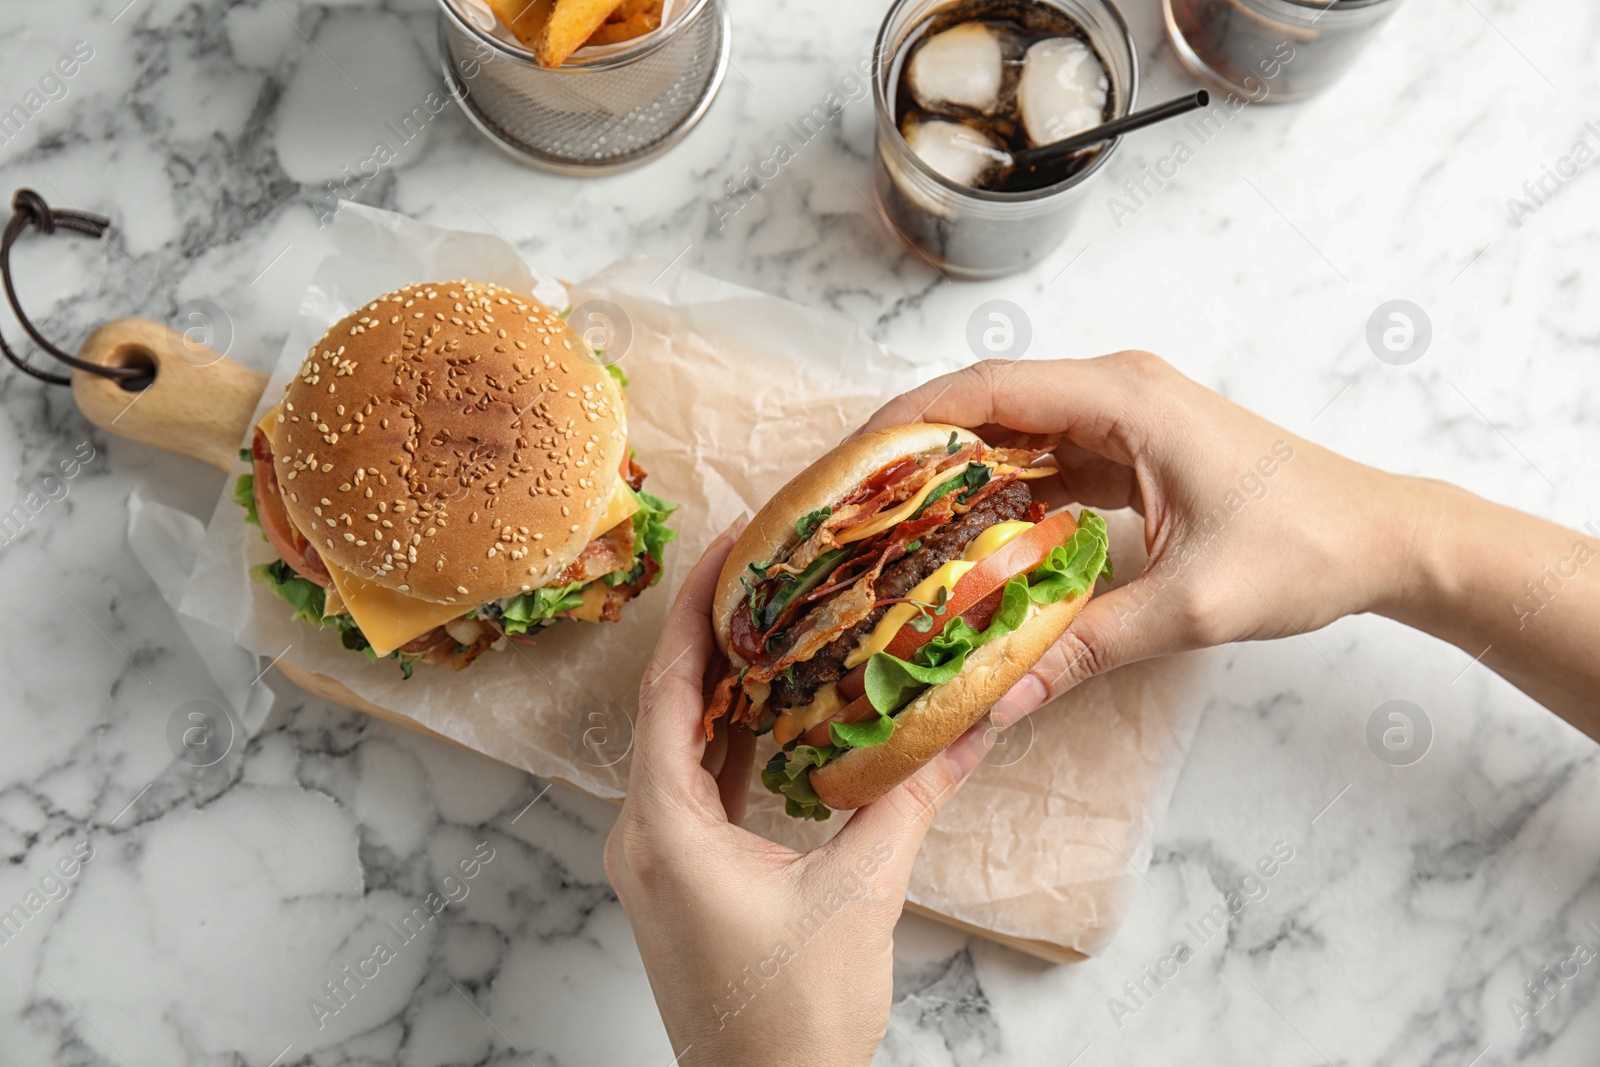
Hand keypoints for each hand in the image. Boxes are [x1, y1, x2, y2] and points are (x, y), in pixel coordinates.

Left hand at [605, 525, 995, 1066]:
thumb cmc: (796, 1018)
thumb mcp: (863, 895)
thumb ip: (913, 799)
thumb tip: (974, 725)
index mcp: (666, 830)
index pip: (669, 692)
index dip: (693, 613)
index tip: (726, 551)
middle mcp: (643, 838)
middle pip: (667, 709)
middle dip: (709, 637)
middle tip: (757, 570)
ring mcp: (656, 862)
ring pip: (680, 748)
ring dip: (720, 689)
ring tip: (768, 623)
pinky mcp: (681, 881)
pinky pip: (695, 789)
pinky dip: (729, 744)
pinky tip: (770, 712)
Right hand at [860, 353, 1418, 721]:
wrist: (1384, 539)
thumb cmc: (1307, 548)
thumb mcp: (1193, 606)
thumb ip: (1090, 645)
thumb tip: (1004, 696)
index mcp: (1124, 398)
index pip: (990, 388)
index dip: (911, 418)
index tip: (851, 459)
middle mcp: (1117, 391)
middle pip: (990, 404)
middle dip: (920, 450)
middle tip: (855, 505)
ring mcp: (1126, 417)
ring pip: (1015, 434)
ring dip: (959, 474)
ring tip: (895, 527)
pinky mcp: (1134, 450)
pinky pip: (1048, 461)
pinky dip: (1005, 495)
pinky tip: (970, 542)